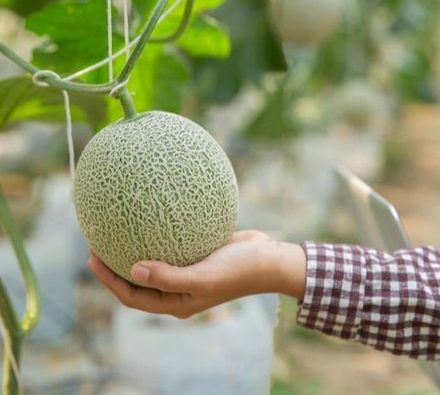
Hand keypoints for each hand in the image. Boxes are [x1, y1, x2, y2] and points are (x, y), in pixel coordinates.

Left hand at [87, 230, 305, 318]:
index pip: (133, 295)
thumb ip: (168, 277)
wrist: (268, 258)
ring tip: (116, 229)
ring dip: (134, 248)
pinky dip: (157, 235)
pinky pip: (171, 245)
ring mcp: (188, 270)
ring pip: (154, 261)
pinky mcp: (198, 253)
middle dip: (115, 264)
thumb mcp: (202, 278)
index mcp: (176, 301)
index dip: (110, 280)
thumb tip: (133, 269)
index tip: (92, 258)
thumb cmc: (238, 271)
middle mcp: (179, 288)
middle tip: (97, 242)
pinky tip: (151, 217)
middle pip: (138, 279)